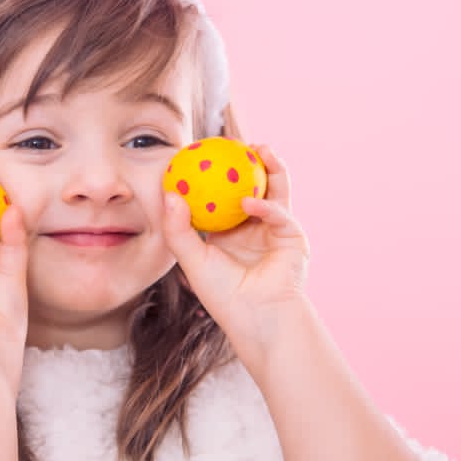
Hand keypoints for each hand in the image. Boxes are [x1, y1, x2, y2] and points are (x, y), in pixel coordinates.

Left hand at [160, 143, 311, 354]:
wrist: (258, 320)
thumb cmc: (223, 297)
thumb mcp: (192, 260)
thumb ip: (178, 229)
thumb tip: (169, 193)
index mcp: (228, 230)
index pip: (220, 192)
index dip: (212, 171)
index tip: (199, 150)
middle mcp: (253, 225)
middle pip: (251, 182)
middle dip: (246, 159)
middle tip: (232, 139)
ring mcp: (275, 228)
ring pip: (273, 188)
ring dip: (269, 166)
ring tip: (257, 148)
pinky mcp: (292, 236)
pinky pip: (279, 213)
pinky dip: (265, 206)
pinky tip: (249, 202)